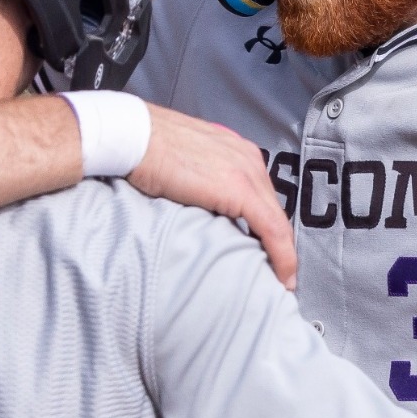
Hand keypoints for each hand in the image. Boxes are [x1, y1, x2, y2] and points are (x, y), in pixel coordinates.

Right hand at [128, 105, 296, 286]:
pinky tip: (283, 277)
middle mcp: (249, 159)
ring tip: (281, 279)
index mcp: (237, 151)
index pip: (261, 194)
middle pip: (273, 209)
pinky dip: (282, 256)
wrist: (133, 137)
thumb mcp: (186, 160)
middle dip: (277, 241)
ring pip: (278, 222)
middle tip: (277, 271)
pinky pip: (272, 230)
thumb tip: (199, 200)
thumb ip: (201, 177)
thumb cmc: (147, 148)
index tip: (267, 250)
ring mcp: (247, 173)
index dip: (267, 226)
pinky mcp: (240, 191)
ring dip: (283, 253)